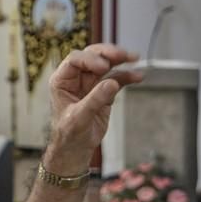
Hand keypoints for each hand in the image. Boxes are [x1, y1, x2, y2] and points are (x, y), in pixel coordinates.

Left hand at [43, 44, 143, 175]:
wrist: (76, 148)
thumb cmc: (69, 133)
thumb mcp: (79, 118)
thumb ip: (94, 100)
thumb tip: (111, 83)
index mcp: (62, 81)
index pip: (75, 60)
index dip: (89, 59)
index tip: (103, 67)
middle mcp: (75, 78)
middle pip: (91, 56)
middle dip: (107, 53)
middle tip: (122, 55)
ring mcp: (90, 83)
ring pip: (106, 64)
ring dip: (120, 61)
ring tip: (134, 59)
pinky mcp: (104, 90)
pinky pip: (116, 78)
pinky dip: (127, 76)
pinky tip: (138, 76)